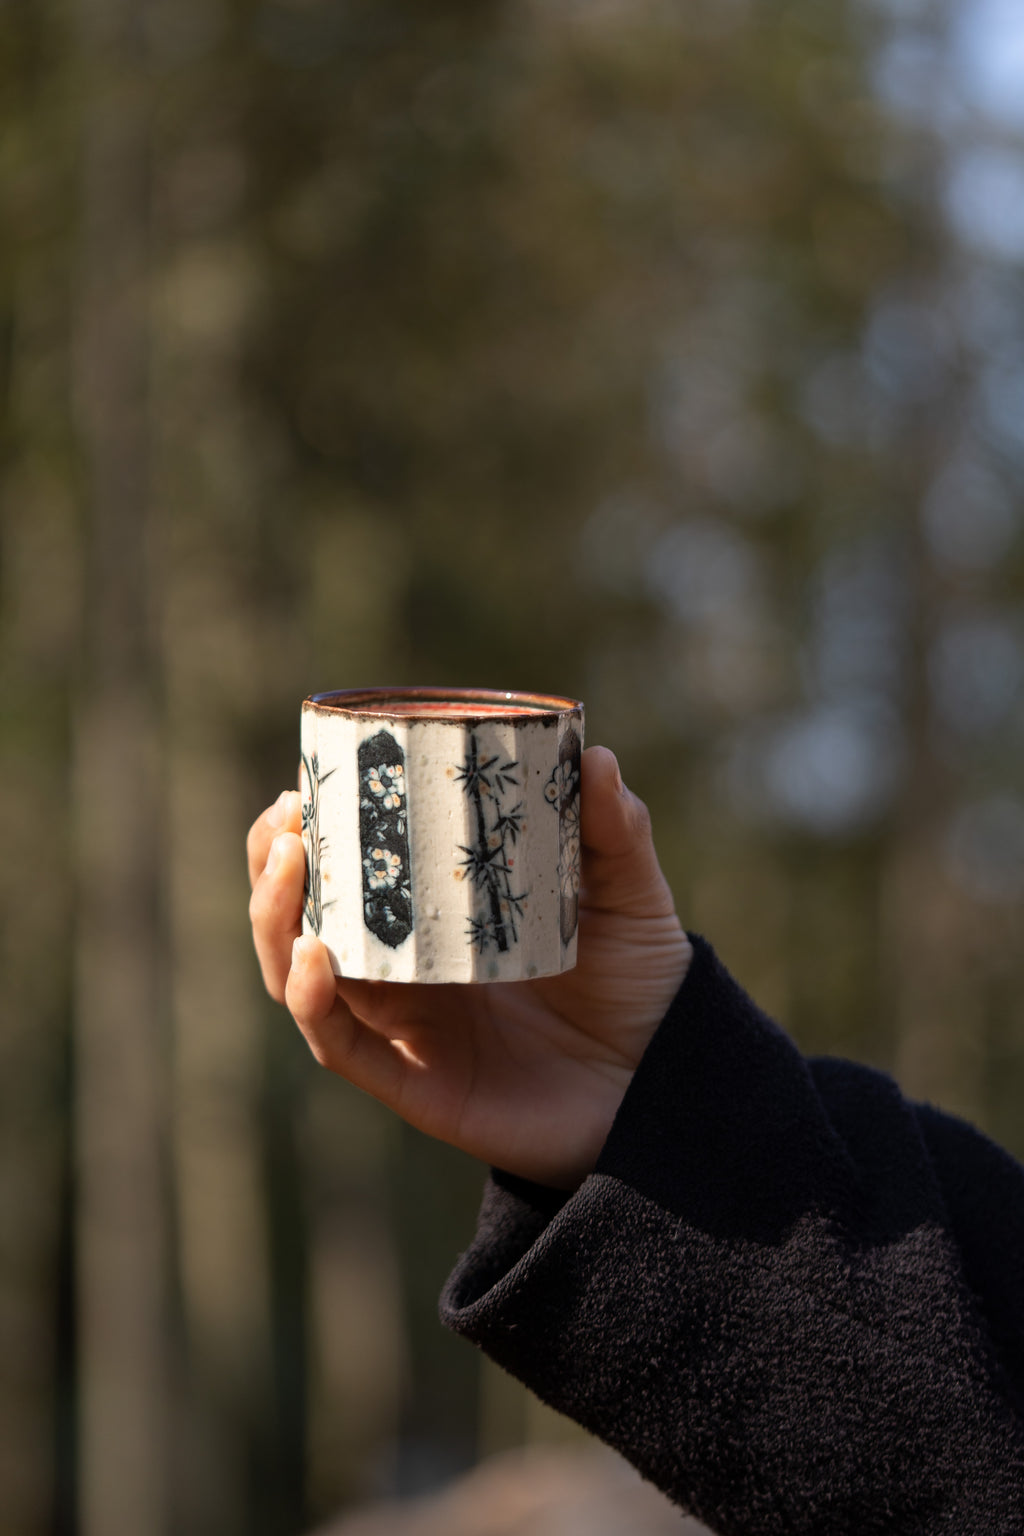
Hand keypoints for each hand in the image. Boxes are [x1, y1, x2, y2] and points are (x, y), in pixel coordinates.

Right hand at [248, 746, 690, 1189]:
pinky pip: (338, 1042)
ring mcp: (403, 1025)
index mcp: (438, 919)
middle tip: (286, 814)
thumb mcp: (630, 897)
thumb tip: (598, 756)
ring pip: (301, 971)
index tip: (303, 779)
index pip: (350, 868)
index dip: (312, 827)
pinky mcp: (412, 1080)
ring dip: (277, 917)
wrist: (665, 1088)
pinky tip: (315, 952)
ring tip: (288, 861)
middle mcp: (405, 970)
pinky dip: (312, 998)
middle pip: (304, 916)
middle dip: (275, 864)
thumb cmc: (640, 987)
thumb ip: (617, 832)